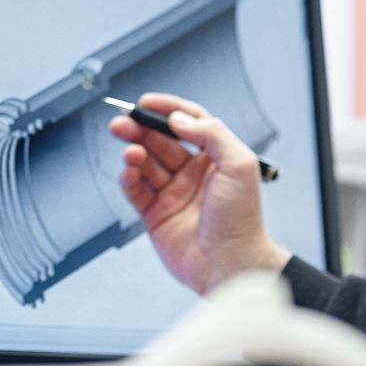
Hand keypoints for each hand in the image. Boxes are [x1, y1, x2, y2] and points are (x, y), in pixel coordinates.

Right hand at [108, 92, 287, 294]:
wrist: (231, 263)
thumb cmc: (242, 219)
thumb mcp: (239, 164)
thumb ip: (212, 134)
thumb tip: (181, 119)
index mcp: (214, 159)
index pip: (188, 123)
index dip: (168, 110)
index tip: (147, 103)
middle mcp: (192, 174)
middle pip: (160, 141)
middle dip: (140, 129)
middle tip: (123, 122)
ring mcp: (173, 194)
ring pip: (145, 164)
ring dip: (134, 152)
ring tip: (130, 151)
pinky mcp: (155, 215)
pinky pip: (136, 190)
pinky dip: (128, 178)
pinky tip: (128, 170)